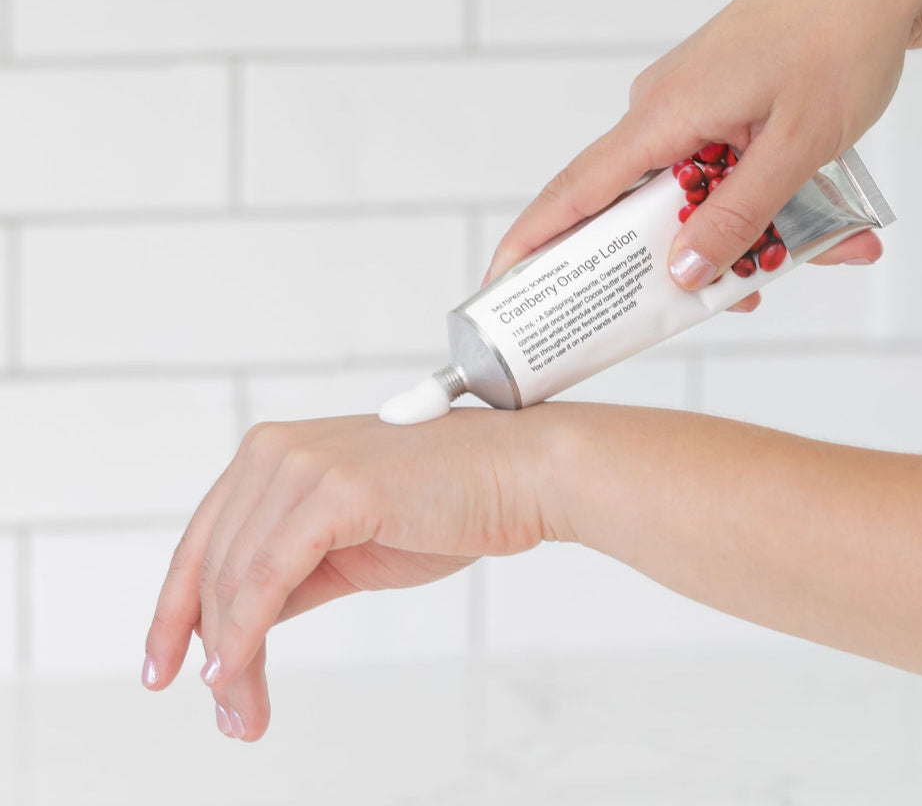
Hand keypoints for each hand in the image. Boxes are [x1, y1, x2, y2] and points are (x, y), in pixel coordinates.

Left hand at [142, 409, 561, 740]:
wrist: (519, 476)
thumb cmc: (450, 501)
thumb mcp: (350, 543)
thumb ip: (294, 571)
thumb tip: (243, 625)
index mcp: (277, 453)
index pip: (204, 538)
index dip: (173, 608)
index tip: (164, 663)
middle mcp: (278, 450)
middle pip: (211, 563)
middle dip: (205, 646)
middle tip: (224, 710)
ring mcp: (305, 465)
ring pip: (236, 576)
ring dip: (230, 655)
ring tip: (240, 711)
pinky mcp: (336, 489)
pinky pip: (269, 576)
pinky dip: (245, 630)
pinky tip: (236, 670)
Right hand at [483, 0, 921, 301]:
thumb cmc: (840, 41)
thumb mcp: (796, 147)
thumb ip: (738, 216)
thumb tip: (682, 274)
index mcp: (662, 116)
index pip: (576, 191)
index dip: (533, 240)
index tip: (499, 282)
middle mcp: (660, 110)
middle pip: (638, 208)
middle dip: (676, 260)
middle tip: (728, 299)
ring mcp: (688, 103)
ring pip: (690, 193)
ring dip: (740, 230)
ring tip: (815, 249)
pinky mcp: (715, 100)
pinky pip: (715, 167)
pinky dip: (753, 198)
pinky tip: (812, 216)